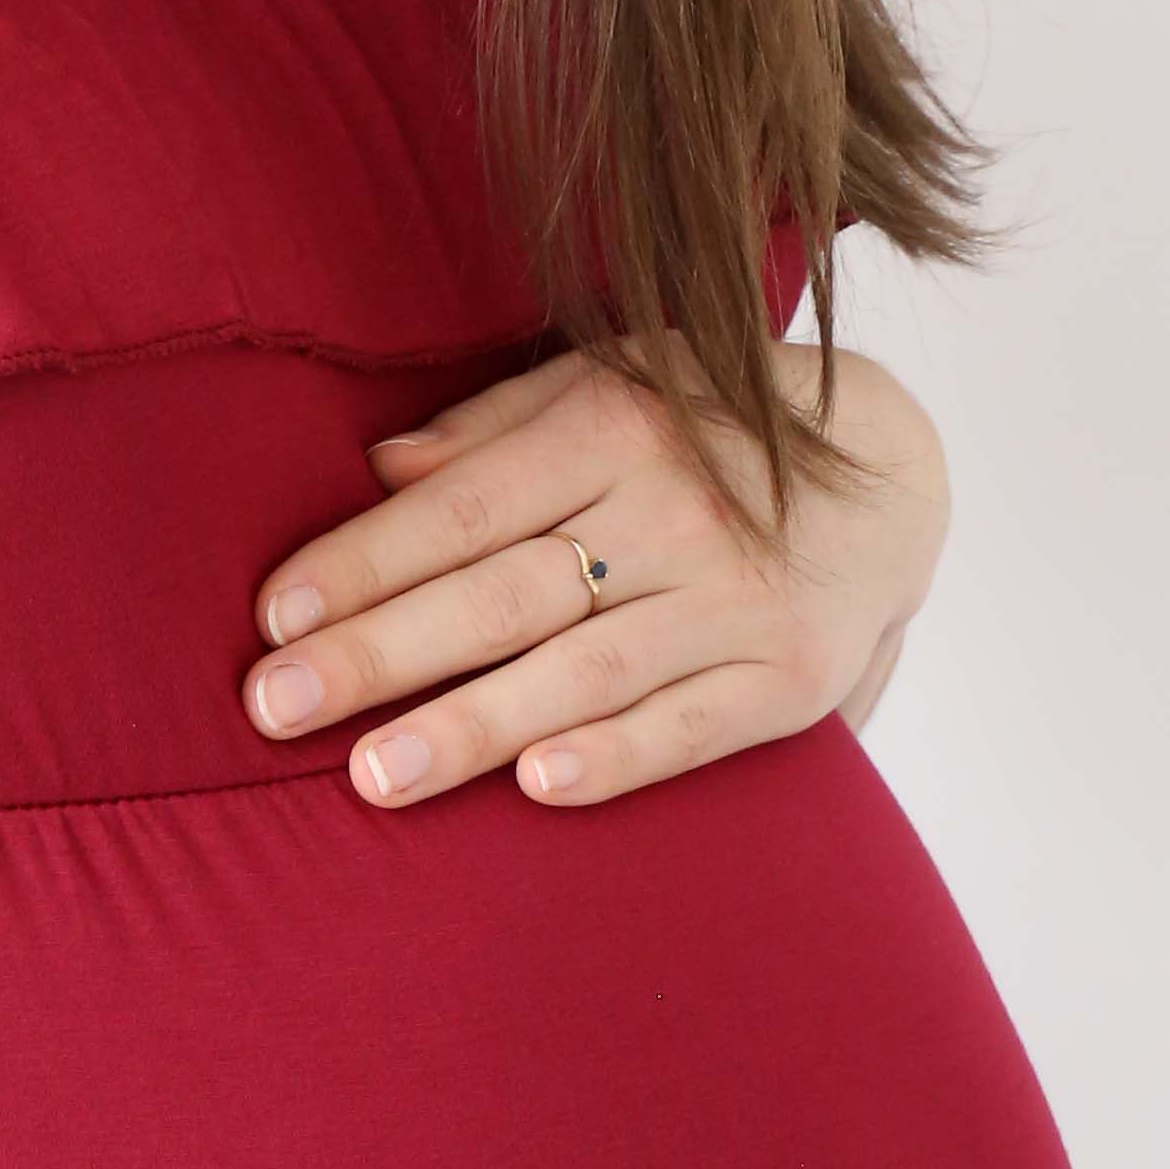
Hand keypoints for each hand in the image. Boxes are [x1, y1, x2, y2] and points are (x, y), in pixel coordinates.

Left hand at [239, 336, 948, 815]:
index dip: (364, 562)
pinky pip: (688, 726)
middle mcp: (674, 510)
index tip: (274, 617)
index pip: (462, 507)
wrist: (899, 472)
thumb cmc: (710, 426)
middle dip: (379, 655)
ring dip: (471, 727)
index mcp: (617, 427)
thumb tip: (376, 466)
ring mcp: (735, 600)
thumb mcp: (614, 380)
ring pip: (581, 671)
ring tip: (368, 777)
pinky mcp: (788, 678)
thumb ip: (495, 425)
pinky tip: (535, 788)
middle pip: (502, 594)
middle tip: (270, 706)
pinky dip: (615, 757)